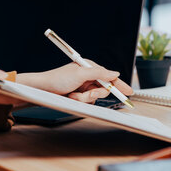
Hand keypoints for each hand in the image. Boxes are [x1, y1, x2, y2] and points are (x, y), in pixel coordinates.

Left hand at [16, 61, 133, 102]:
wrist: (42, 89)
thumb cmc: (58, 78)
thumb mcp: (81, 73)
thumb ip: (100, 73)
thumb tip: (115, 73)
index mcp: (90, 68)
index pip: (109, 76)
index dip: (119, 84)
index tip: (129, 92)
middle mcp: (88, 77)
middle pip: (103, 89)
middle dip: (95, 93)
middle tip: (87, 93)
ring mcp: (83, 87)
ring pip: (94, 97)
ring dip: (84, 98)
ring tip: (74, 95)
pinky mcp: (78, 96)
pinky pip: (86, 102)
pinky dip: (79, 101)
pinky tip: (71, 97)